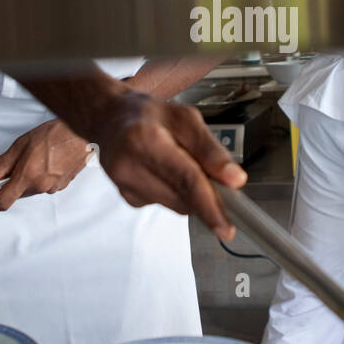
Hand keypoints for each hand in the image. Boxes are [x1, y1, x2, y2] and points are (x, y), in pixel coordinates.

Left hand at [0, 118, 93, 212]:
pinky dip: (42, 176)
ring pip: (32, 188)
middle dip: (13, 182)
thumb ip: (1, 165)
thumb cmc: (56, 134)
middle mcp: (41, 186)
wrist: (82, 133)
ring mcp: (53, 187)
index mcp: (28, 175)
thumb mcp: (21, 145)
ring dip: (29, 178)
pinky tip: (47, 161)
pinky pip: (45, 185)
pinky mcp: (63, 185)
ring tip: (37, 157)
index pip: (3, 201)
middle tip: (16, 163)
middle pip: (18, 193)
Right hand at [91, 89, 246, 238]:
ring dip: (189, 192)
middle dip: (207, 196)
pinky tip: (164, 170)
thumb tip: (235, 180)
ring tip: (180, 161)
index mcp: (145, 140)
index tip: (225, 228)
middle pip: (183, 198)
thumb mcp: (186, 118)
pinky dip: (174, 192)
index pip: (185, 180)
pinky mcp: (128, 198)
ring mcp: (125, 187)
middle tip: (217, 178)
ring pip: (177, 205)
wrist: (108, 119)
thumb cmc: (148, 115)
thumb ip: (211, 150)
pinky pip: (165, 204)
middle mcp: (129, 167)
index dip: (209, 205)